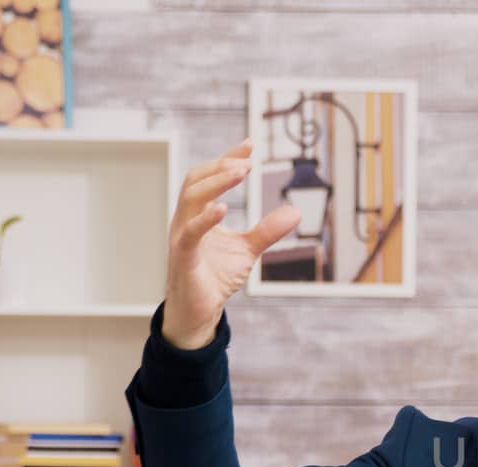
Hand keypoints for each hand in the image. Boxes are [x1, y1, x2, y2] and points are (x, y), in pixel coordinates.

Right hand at [163, 139, 300, 348]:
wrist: (200, 310)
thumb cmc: (216, 276)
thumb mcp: (248, 249)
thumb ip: (268, 230)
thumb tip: (296, 211)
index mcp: (197, 213)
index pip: (208, 177)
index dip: (226, 160)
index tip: (249, 145)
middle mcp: (185, 219)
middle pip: (195, 180)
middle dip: (221, 166)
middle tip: (248, 161)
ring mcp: (181, 237)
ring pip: (190, 199)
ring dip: (216, 183)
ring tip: (240, 172)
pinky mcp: (183, 258)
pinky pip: (190, 233)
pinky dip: (205, 219)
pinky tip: (222, 207)